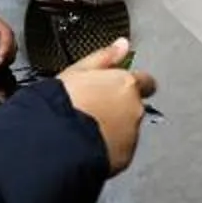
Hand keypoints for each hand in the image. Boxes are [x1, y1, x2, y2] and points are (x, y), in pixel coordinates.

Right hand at [56, 39, 157, 173]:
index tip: (118, 87)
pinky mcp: (124, 158)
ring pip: (127, 129)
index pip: (145, 80)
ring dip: (114, 128)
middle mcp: (135, 110)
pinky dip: (109, 147)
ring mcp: (132, 135)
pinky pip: (120, 149)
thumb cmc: (63, 104)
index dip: (131, 83)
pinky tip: (88, 144)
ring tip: (87, 129)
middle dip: (119, 107)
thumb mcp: (79, 70)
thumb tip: (122, 44)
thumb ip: (105, 56)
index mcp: (126, 85)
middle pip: (134, 106)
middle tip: (93, 110)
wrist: (56, 141)